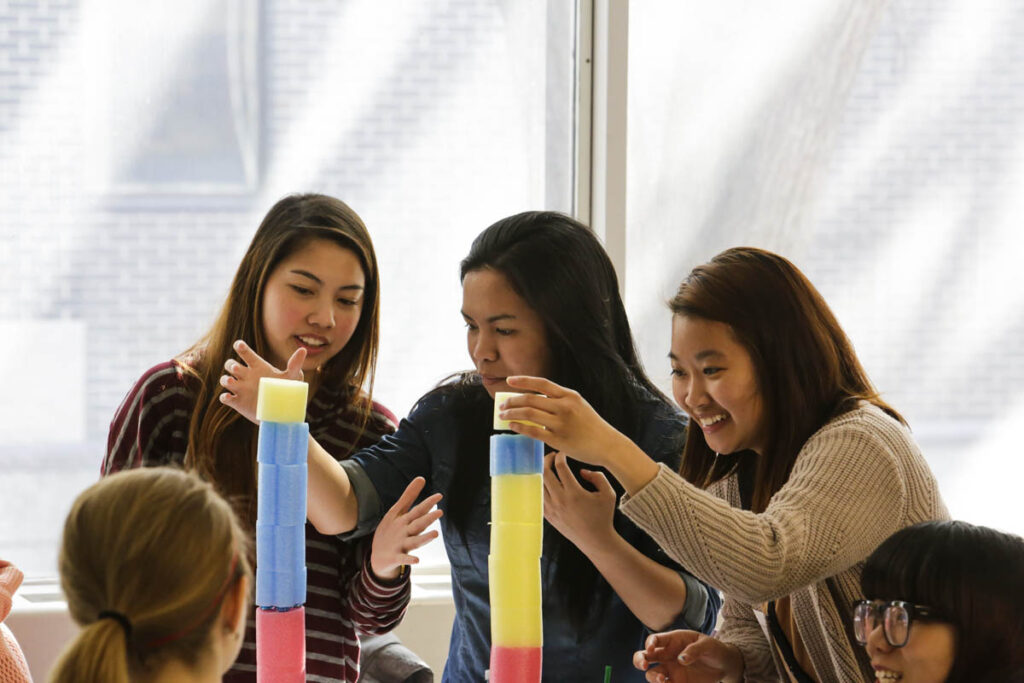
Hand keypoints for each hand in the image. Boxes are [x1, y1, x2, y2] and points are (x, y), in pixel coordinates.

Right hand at [219, 340, 305, 423]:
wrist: (283, 412)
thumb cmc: (287, 390)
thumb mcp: (292, 377)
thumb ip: (295, 364)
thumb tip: (303, 350)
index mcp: (258, 366)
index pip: (246, 353)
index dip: (241, 347)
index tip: (239, 344)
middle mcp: (247, 376)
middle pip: (231, 365)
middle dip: (231, 365)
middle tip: (237, 368)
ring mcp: (241, 389)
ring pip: (225, 380)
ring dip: (226, 379)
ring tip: (232, 381)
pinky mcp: (238, 402)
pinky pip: (225, 398)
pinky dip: (224, 397)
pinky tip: (228, 397)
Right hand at [370, 477, 443, 580]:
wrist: (376, 557)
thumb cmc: (390, 531)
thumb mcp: (397, 512)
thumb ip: (409, 496)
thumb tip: (421, 477)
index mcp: (403, 520)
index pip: (417, 510)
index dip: (428, 504)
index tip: (439, 496)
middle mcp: (402, 531)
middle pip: (417, 524)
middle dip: (427, 518)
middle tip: (440, 513)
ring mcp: (398, 544)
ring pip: (413, 541)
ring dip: (423, 538)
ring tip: (435, 534)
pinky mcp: (395, 557)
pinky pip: (403, 559)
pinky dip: (409, 559)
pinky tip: (416, 560)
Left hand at [500, 376, 631, 467]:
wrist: (608, 445)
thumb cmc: (592, 426)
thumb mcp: (579, 406)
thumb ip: (560, 401)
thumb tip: (536, 402)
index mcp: (570, 395)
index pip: (541, 383)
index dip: (523, 381)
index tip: (509, 381)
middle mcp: (565, 406)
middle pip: (530, 398)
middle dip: (512, 401)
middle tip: (502, 405)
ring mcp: (561, 423)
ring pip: (529, 413)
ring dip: (512, 413)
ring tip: (503, 416)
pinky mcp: (558, 439)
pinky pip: (533, 431)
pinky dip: (519, 427)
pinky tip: (512, 427)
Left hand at [542, 452, 616, 552]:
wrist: (595, 540)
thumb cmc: (603, 516)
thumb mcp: (608, 494)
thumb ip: (598, 477)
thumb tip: (582, 471)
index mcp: (574, 493)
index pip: (560, 467)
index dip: (560, 456)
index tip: (562, 453)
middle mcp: (560, 500)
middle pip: (545, 473)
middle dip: (547, 460)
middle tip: (552, 456)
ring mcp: (552, 509)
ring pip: (539, 484)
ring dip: (541, 473)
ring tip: (547, 468)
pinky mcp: (548, 516)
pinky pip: (538, 497)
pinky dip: (539, 487)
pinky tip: (544, 482)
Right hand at [633, 631, 743, 682]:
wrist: (723, 666)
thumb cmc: (714, 649)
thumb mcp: (708, 645)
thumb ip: (694, 650)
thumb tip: (681, 660)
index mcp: (672, 641)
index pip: (655, 639)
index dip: (650, 643)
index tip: (651, 648)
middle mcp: (667, 656)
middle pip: (645, 656)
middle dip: (639, 660)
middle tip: (644, 665)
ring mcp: (671, 670)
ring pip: (651, 674)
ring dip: (653, 677)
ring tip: (663, 680)